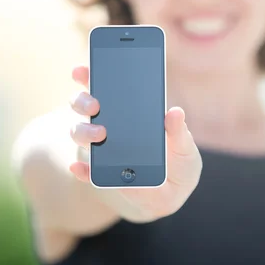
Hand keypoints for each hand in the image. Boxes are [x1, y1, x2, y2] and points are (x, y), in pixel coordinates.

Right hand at [69, 65, 201, 221]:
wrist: (171, 194)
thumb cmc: (179, 163)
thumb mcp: (185, 147)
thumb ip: (179, 131)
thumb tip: (174, 112)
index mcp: (130, 111)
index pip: (106, 86)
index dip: (90, 74)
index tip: (82, 69)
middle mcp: (109, 124)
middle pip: (84, 105)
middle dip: (83, 101)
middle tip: (96, 105)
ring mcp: (101, 148)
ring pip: (79, 132)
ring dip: (84, 132)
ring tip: (100, 135)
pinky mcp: (99, 174)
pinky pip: (84, 170)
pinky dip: (80, 169)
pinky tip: (80, 168)